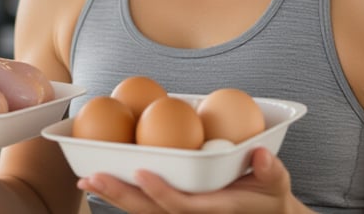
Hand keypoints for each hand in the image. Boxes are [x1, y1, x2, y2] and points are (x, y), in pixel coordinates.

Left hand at [77, 147, 303, 213]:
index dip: (161, 192)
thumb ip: (270, 171)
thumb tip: (261, 155)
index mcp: (214, 209)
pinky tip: (96, 178)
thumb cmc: (269, 196)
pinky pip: (142, 204)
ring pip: (141, 209)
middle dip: (121, 195)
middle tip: (93, 177)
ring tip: (86, 179)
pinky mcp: (170, 209)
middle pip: (150, 211)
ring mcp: (178, 213)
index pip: (182, 206)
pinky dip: (120, 192)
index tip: (141, 173)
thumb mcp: (277, 183)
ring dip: (113, 195)